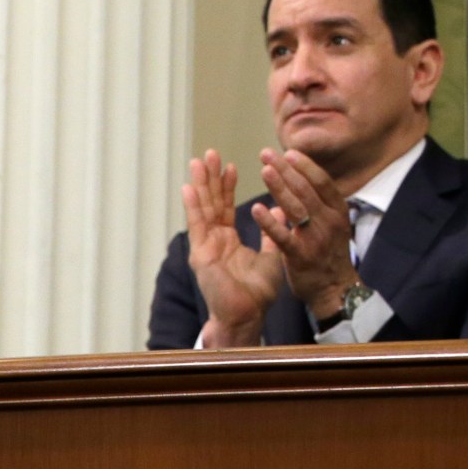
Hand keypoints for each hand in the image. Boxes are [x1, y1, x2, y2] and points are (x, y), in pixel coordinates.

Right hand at [181, 151, 279, 346]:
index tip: (230, 165)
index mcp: (227, 241)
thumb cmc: (257, 292)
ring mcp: (206, 247)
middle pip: (211, 203)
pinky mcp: (202, 255)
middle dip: (210, 178)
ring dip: (200, 185)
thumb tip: (278, 208)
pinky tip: (189, 188)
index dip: (226, 186)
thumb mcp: (271, 256)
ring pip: (202, 210)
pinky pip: (197, 227)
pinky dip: (193, 206)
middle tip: (210, 153)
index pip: (225, 207)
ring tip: (198, 161)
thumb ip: (272, 232)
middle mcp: (214, 241)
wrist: (248, 315)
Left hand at [254, 148, 358, 319]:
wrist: (334, 289)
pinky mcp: (300, 256)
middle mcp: (329, 221)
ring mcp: (315, 239)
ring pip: (296, 207)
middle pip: (306, 189)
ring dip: (279, 187)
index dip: (305, 166)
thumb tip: (302, 179)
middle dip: (286, 170)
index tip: (289, 152)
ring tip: (264, 170)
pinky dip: (269, 222)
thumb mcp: (332, 225)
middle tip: (267, 154)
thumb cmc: (329, 254)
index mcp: (337, 211)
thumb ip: (319, 203)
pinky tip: (256, 209)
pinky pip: (283, 236)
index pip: (322, 182)